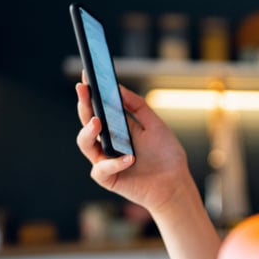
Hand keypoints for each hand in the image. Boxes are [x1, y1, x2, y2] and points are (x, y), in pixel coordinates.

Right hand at [75, 81, 190, 213]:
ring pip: (85, 144)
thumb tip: (118, 88)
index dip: (90, 93)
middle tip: (84, 90)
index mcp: (117, 128)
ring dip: (88, 132)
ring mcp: (105, 160)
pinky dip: (114, 163)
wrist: (175, 183)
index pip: (98, 108)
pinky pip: (101, 169)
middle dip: (84, 105)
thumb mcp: (155, 125)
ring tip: (98, 122)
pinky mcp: (108, 178)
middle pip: (87, 122)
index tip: (86, 75)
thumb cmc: (166, 155)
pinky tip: (129, 158)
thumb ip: (138, 106)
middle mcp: (107, 142)